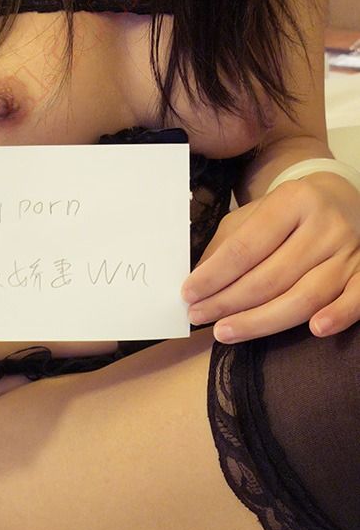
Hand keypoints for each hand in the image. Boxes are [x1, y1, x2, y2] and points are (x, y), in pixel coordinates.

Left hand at [181, 172, 359, 342]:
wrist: (340, 197)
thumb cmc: (287, 212)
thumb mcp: (253, 215)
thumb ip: (226, 245)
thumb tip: (197, 285)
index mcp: (292, 201)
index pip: (246, 248)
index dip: (214, 276)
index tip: (188, 294)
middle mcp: (325, 225)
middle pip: (271, 277)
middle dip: (228, 303)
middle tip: (199, 316)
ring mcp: (350, 251)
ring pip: (305, 296)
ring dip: (261, 321)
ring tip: (225, 332)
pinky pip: (357, 299)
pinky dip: (338, 316)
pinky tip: (315, 330)